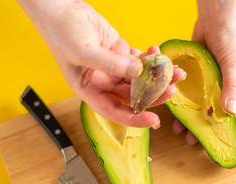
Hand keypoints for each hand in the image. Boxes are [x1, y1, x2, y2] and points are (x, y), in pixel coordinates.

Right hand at [17, 0, 184, 127]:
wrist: (60, 8)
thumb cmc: (62, 32)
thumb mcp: (82, 51)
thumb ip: (109, 64)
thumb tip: (138, 72)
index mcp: (90, 90)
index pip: (114, 111)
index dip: (134, 117)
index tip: (154, 120)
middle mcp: (103, 82)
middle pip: (132, 95)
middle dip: (154, 94)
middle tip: (172, 89)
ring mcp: (113, 68)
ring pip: (139, 78)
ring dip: (157, 76)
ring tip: (175, 71)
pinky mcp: (120, 53)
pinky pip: (139, 60)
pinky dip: (150, 58)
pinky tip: (157, 52)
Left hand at [173, 0, 235, 144]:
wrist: (216, 16)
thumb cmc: (232, 38)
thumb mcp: (234, 63)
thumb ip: (231, 86)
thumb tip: (231, 112)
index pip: (228, 113)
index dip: (215, 126)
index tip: (203, 137)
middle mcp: (223, 88)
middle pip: (210, 111)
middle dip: (198, 124)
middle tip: (186, 137)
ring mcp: (208, 81)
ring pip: (196, 102)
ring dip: (186, 114)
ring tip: (176, 126)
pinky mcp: (195, 74)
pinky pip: (186, 88)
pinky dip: (179, 96)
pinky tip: (170, 104)